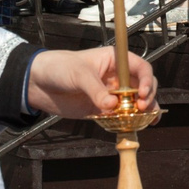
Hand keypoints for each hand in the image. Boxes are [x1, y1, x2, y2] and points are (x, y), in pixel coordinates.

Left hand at [27, 47, 157, 119]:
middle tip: (142, 107)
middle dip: (147, 97)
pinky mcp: (103, 110)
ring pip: (136, 103)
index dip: (146, 80)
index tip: (142, 93)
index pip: (140, 68)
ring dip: (144, 111)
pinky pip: (121, 116)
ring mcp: (111, 94)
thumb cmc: (60, 68)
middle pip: (143, 86)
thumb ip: (96, 90)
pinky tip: (134, 127)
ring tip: (149, 120)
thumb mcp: (79, 74)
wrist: (39, 83)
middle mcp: (117, 77)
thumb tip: (112, 105)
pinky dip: (129, 122)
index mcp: (115, 61)